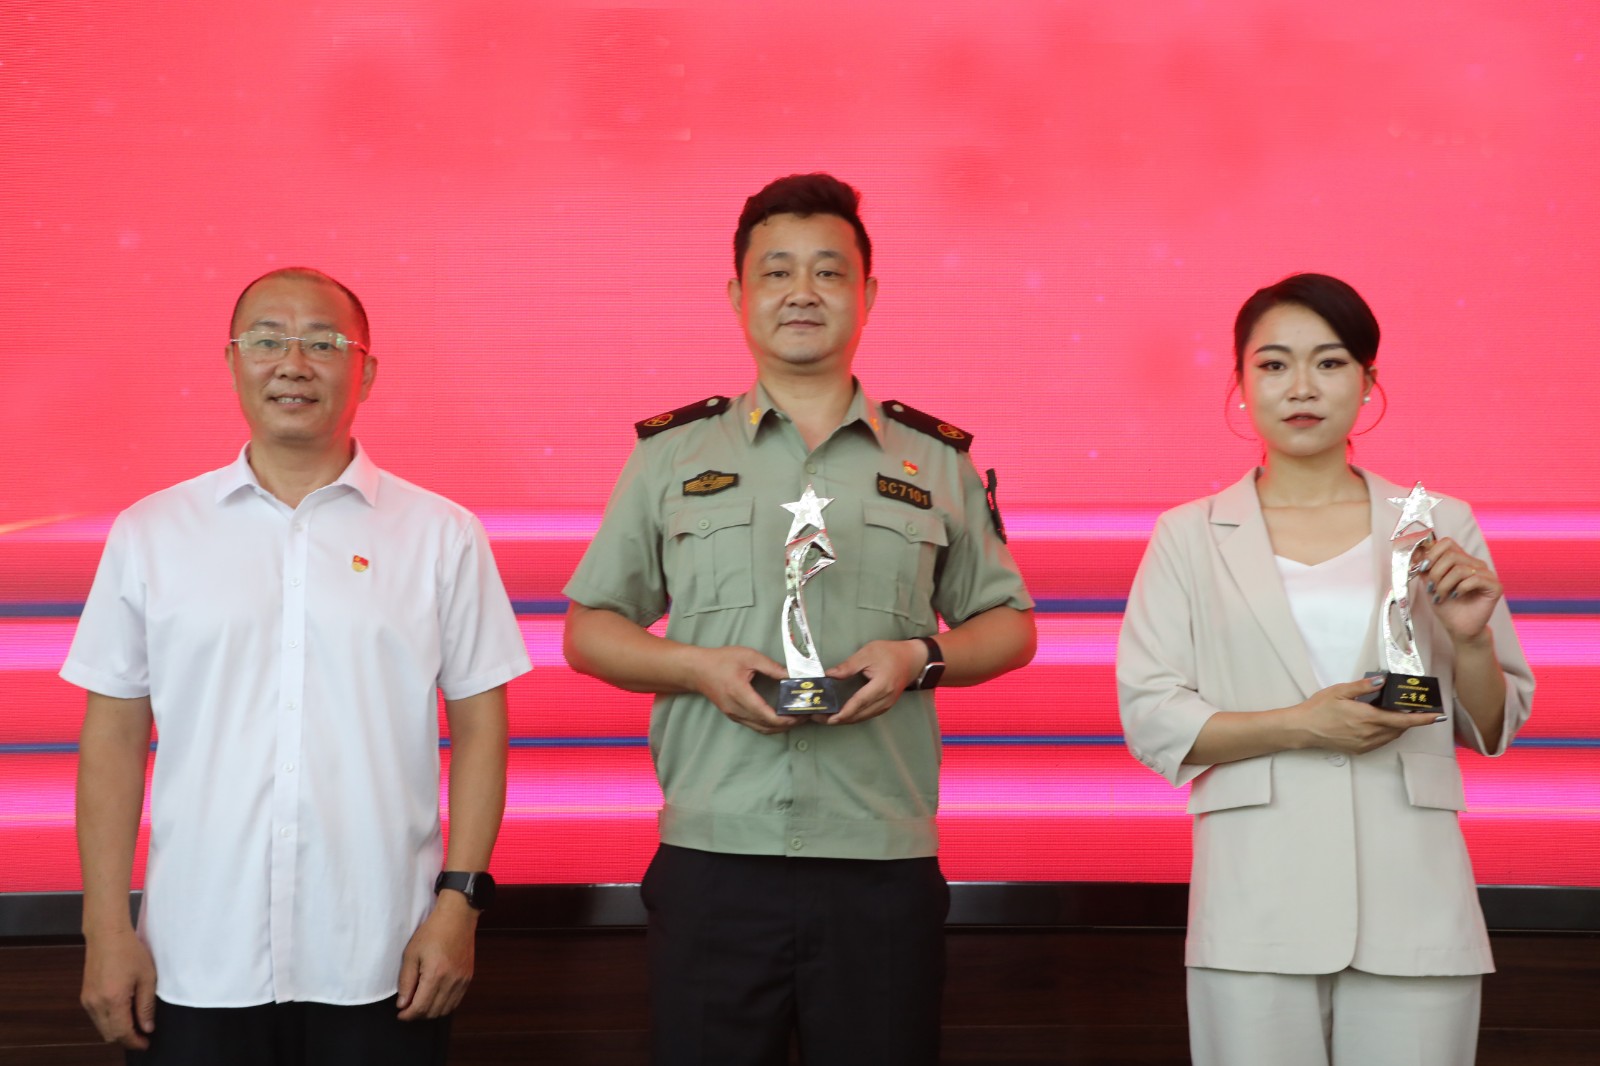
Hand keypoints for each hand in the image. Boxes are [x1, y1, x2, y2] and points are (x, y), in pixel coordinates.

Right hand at [81, 928, 156, 1048]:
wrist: (106, 934)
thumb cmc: (130, 951)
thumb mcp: (147, 977)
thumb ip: (146, 1005)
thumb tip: (147, 1027)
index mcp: (113, 1000)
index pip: (122, 1032)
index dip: (135, 1042)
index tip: (146, 1043)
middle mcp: (96, 1004)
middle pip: (109, 1035)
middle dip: (126, 1039)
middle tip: (143, 1035)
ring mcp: (87, 1001)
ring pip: (101, 1028)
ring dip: (117, 1031)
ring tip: (135, 1024)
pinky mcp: (85, 996)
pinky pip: (96, 1018)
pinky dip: (109, 1021)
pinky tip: (122, 1013)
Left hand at [396, 892, 478, 1020]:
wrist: (458, 917)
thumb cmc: (432, 932)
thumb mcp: (411, 953)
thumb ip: (406, 981)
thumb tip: (402, 1004)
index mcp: (435, 974)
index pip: (420, 1007)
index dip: (408, 1015)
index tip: (400, 1014)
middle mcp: (451, 981)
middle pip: (433, 1011)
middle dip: (418, 1014)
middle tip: (408, 1008)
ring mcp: (462, 980)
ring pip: (446, 1009)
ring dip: (431, 1012)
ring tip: (421, 1004)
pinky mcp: (468, 978)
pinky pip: (456, 1001)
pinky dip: (444, 1005)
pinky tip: (435, 998)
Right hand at [689, 645, 796, 734]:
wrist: (696, 670)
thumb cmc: (720, 661)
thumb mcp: (748, 657)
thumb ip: (771, 667)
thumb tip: (791, 675)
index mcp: (740, 694)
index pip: (767, 716)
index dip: (787, 719)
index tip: (801, 714)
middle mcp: (737, 710)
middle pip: (767, 726)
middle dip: (788, 725)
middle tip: (804, 716)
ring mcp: (734, 715)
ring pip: (761, 729)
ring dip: (779, 727)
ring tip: (795, 718)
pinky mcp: (733, 715)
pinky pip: (754, 726)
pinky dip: (769, 725)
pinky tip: (779, 717)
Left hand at [823, 639, 925, 725]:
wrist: (913, 659)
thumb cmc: (890, 653)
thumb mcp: (868, 653)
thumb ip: (848, 666)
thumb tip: (829, 675)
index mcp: (881, 686)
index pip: (859, 703)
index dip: (842, 712)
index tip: (826, 717)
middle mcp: (884, 699)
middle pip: (859, 715)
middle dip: (838, 719)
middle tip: (818, 718)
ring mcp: (886, 705)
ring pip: (862, 717)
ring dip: (845, 720)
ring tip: (826, 717)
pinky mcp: (885, 706)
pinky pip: (867, 715)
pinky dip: (853, 717)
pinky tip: (842, 714)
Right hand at [1294, 676, 1442, 753]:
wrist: (1303, 729)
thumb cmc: (1319, 708)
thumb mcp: (1339, 691)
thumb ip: (1363, 687)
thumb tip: (1383, 681)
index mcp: (1367, 718)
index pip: (1403, 720)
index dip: (1422, 719)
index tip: (1437, 716)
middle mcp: (1369, 734)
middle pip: (1400, 728)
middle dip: (1410, 719)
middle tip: (1414, 707)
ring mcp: (1365, 744)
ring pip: (1392, 736)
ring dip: (1398, 726)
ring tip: (1396, 713)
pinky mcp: (1360, 750)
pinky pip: (1381, 741)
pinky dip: (1387, 732)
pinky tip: (1380, 723)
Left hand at [1415, 536, 1501, 645]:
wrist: (1458, 627)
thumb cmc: (1445, 605)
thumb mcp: (1429, 583)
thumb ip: (1424, 567)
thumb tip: (1416, 551)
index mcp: (1460, 559)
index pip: (1447, 543)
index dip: (1432, 553)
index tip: (1423, 569)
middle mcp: (1475, 563)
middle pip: (1451, 555)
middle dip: (1436, 573)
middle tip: (1432, 588)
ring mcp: (1487, 574)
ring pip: (1460, 569)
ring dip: (1445, 584)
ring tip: (1441, 596)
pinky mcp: (1495, 586)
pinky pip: (1475, 579)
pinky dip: (1460, 589)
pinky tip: (1456, 596)